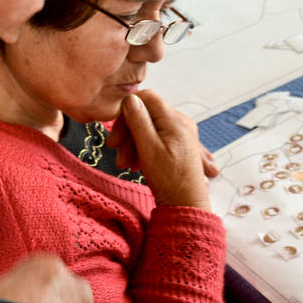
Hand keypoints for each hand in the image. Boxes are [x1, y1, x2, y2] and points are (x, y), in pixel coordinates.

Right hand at [106, 89, 212, 210]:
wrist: (186, 205)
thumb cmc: (169, 179)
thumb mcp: (149, 148)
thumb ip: (139, 121)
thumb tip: (130, 97)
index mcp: (174, 120)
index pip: (146, 97)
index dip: (126, 111)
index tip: (116, 135)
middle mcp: (180, 122)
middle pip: (146, 114)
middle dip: (128, 133)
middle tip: (116, 154)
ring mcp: (181, 134)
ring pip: (149, 128)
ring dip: (133, 144)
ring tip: (126, 165)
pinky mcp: (178, 145)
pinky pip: (156, 139)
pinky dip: (143, 149)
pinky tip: (136, 165)